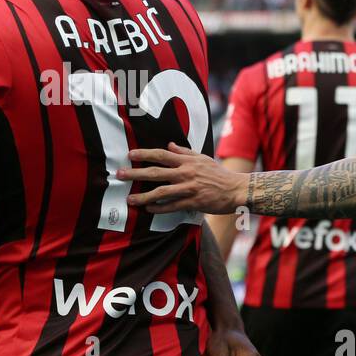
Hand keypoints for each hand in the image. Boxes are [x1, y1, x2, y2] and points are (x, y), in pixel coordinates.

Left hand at [119, 142, 246, 214]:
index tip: (130, 155)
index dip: (145, 154)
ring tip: (130, 199)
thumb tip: (169, 145)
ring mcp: (189, 188)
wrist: (236, 189)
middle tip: (120, 175)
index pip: (162, 155)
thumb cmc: (218, 174)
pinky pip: (172, 206)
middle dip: (136, 173)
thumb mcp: (202, 158)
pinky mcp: (193, 203)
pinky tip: (148, 209)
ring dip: (143, 196)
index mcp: (187, 161)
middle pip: (156, 172)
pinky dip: (159, 208)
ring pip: (161, 192)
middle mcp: (186, 173)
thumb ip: (184, 152)